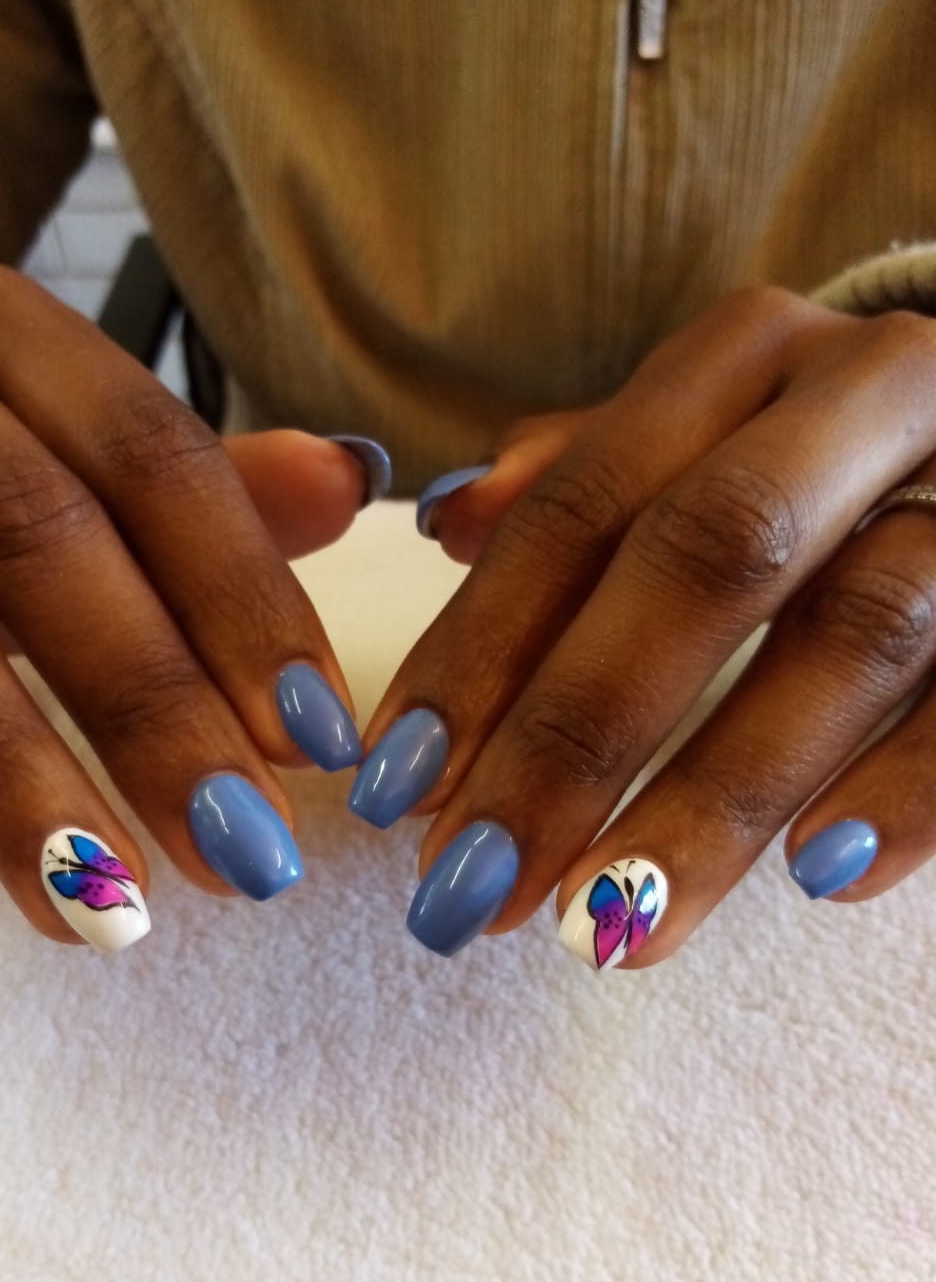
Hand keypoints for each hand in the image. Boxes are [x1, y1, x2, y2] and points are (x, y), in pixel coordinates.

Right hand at [0, 266, 376, 948]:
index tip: (318, 746)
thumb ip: (206, 494)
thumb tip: (356, 481)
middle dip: (145, 705)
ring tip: (95, 902)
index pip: (149, 454)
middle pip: (26, 522)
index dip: (243, 601)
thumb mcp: (75, 483)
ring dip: (2, 761)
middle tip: (237, 858)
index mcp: (2, 329)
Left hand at [351, 287, 935, 965]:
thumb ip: (583, 482)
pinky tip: (821, 878)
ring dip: (718, 793)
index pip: (583, 507)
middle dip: (577, 733)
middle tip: (472, 886)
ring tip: (609, 925)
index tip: (396, 790)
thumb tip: (444, 519)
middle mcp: (870, 393)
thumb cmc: (822, 466)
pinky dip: (910, 789)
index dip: (480, 648)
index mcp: (748, 356)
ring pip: (858, 629)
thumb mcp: (698, 442)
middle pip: (710, 555)